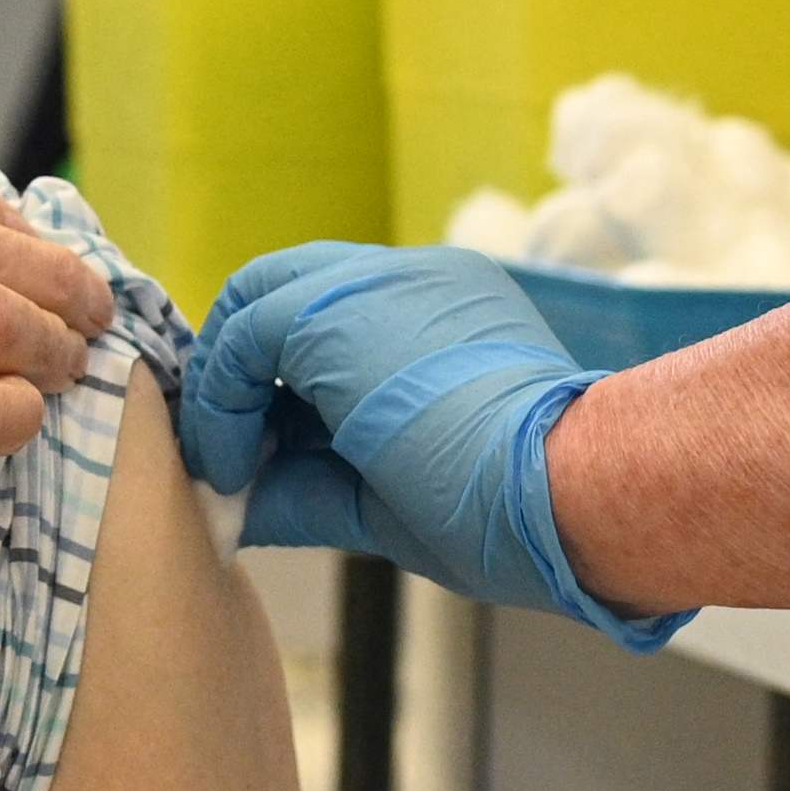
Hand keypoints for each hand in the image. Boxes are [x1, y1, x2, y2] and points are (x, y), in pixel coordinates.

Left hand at [178, 244, 685, 646]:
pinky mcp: (335, 308)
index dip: (281, 379)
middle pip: (287, 292)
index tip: (260, 442)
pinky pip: (244, 337)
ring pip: (261, 302)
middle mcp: (411, 280)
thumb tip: (236, 506)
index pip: (336, 319)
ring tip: (225, 465)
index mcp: (447, 312)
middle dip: (240, 366)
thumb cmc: (511, 510)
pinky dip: (221, 402)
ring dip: (227, 388)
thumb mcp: (394, 496)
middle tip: (224, 445)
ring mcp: (377, 282)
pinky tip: (231, 464)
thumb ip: (315, 485)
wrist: (568, 485)